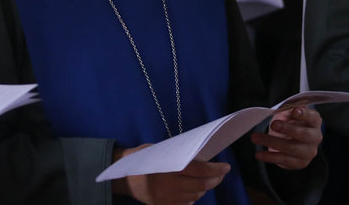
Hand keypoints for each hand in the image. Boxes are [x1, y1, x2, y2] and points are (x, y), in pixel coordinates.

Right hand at [111, 145, 229, 204]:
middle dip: (214, 180)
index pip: (199, 170)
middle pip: (201, 185)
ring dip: (204, 188)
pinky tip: (193, 190)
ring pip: (195, 196)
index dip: (216, 169)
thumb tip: (202, 157)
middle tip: (220, 174)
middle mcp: (169, 186)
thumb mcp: (159, 150)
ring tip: (207, 181)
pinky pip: (186, 204)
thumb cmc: (142, 157)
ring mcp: (166, 199)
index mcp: (168, 168)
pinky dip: (193, 197)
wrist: (122, 176)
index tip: (226, 167)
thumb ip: (179, 155)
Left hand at [250, 106, 321, 169]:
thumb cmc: (292, 123)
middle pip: (304, 134)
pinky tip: (259, 154)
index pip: (312, 117)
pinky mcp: (299, 163)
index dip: (304, 114)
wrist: (293, 141)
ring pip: (291, 148)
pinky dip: (269, 157)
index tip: (295, 111)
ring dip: (272, 142)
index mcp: (314, 122)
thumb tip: (279, 109)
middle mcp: (315, 137)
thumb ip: (287, 110)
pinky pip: (284, 160)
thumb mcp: (290, 114)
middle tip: (273, 124)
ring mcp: (308, 152)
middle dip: (288, 129)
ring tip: (255, 137)